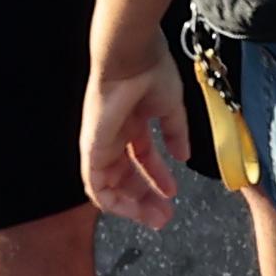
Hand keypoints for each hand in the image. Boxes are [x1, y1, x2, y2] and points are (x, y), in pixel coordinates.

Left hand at [81, 55, 186, 229]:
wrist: (131, 57)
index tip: (173, 193)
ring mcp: (102, 145)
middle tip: (166, 216)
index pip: (142, 158)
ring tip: (156, 218)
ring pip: (112, 187)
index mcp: (133, 122)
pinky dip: (113, 202)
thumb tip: (183, 156)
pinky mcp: (92, 152)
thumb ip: (175, 133)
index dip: (157, 177)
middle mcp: (115, 136)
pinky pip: (97, 187)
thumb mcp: (171, 107)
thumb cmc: (152, 74)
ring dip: (134, 205)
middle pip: (128, 176)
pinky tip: (133, 210)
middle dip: (147, 197)